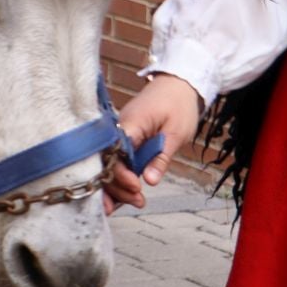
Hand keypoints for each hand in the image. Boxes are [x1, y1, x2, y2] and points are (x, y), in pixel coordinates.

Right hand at [103, 74, 201, 212]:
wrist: (178, 84)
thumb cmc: (179, 104)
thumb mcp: (175, 133)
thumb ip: (160, 157)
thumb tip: (148, 180)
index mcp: (130, 124)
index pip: (115, 154)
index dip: (121, 175)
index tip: (137, 188)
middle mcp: (119, 129)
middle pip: (108, 163)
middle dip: (119, 186)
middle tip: (138, 201)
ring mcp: (120, 134)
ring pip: (110, 164)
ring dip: (119, 186)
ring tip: (136, 202)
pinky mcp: (124, 139)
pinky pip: (117, 160)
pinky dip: (120, 177)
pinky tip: (124, 195)